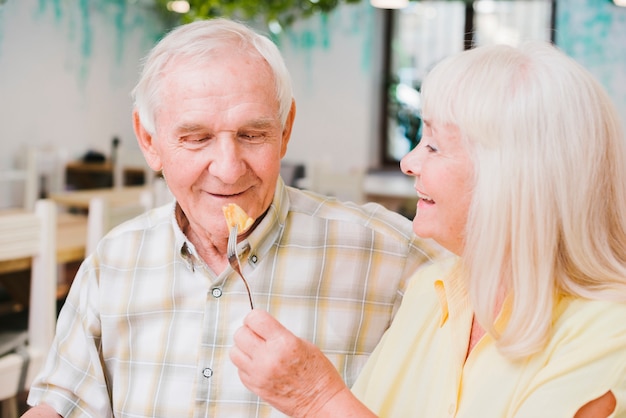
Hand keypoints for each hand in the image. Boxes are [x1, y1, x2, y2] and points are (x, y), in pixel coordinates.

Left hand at [230, 310, 348, 416]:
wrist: (321, 402)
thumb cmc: (318, 374)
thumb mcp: (303, 344)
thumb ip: (278, 334)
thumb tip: (260, 328)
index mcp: (284, 343)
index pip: (255, 319)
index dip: (254, 316)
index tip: (257, 319)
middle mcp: (269, 358)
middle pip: (240, 334)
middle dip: (247, 331)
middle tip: (257, 334)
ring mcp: (259, 374)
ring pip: (234, 352)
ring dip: (243, 348)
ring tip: (256, 350)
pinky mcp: (255, 387)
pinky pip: (240, 369)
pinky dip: (246, 365)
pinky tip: (260, 365)